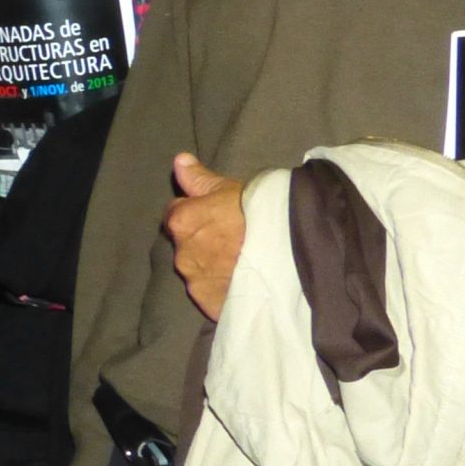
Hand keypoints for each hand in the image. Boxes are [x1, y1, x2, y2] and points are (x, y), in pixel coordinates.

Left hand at [165, 152, 245, 320]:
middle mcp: (181, 253)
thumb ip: (199, 178)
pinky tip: (242, 281)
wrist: (288, 251)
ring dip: (211, 266)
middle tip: (232, 239)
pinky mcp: (210, 304)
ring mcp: (195, 282)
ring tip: (240, 261)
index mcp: (180, 221)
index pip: (176, 213)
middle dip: (202, 241)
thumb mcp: (230, 188)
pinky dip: (222, 288)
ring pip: (197, 270)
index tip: (216, 215)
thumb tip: (178, 161)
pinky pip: (211, 294)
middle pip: (186, 244)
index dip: (196, 212)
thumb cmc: (258, 213)